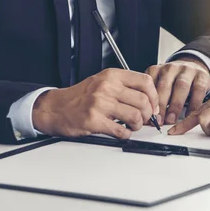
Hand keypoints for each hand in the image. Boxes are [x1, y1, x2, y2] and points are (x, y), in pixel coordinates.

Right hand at [32, 68, 158, 138]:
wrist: (55, 108)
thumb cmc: (80, 97)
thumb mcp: (103, 82)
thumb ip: (125, 87)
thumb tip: (150, 101)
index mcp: (112, 76)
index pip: (145, 81)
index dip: (154, 96)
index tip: (153, 105)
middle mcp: (107, 87)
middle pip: (143, 101)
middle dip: (148, 114)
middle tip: (144, 119)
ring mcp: (100, 103)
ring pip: (135, 116)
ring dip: (137, 126)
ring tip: (131, 126)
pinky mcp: (94, 120)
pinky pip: (121, 131)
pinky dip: (126, 135)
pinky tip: (121, 132)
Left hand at [146, 57, 209, 124]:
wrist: (193, 68)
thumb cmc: (173, 83)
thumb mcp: (159, 86)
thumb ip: (153, 99)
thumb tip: (147, 120)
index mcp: (157, 70)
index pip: (149, 84)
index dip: (148, 101)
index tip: (148, 116)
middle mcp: (171, 68)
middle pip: (164, 85)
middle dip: (161, 105)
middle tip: (159, 120)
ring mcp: (187, 70)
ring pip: (181, 86)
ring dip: (175, 105)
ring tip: (171, 119)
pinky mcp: (201, 75)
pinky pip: (198, 89)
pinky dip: (193, 104)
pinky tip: (189, 115)